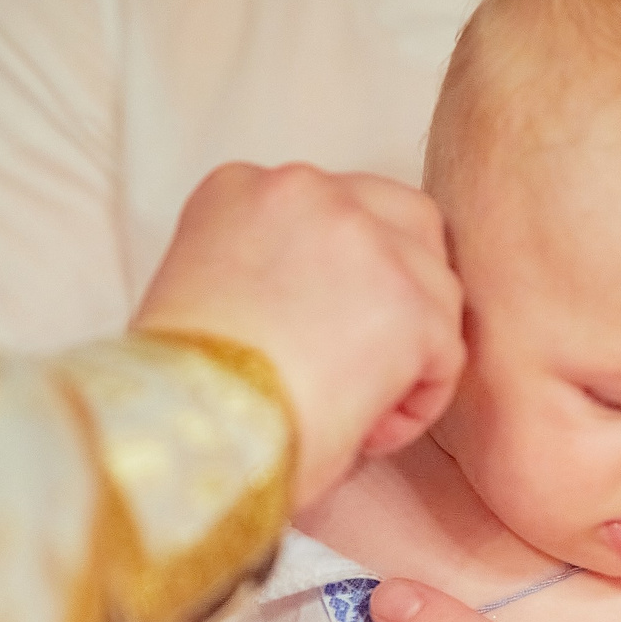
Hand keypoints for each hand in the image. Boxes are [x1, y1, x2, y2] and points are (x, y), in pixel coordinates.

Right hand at [133, 163, 464, 511]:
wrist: (180, 430)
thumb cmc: (175, 396)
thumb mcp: (199, 296)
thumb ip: (260, 273)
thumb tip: (313, 313)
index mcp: (240, 188)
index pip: (330, 207)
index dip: (341, 275)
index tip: (317, 334)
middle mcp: (304, 191)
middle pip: (401, 221)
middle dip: (401, 290)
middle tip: (369, 359)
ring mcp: (362, 238)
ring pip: (433, 287)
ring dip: (409, 353)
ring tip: (354, 410)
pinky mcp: (409, 301)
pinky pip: (445, 351)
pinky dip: (417, 401)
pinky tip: (365, 433)